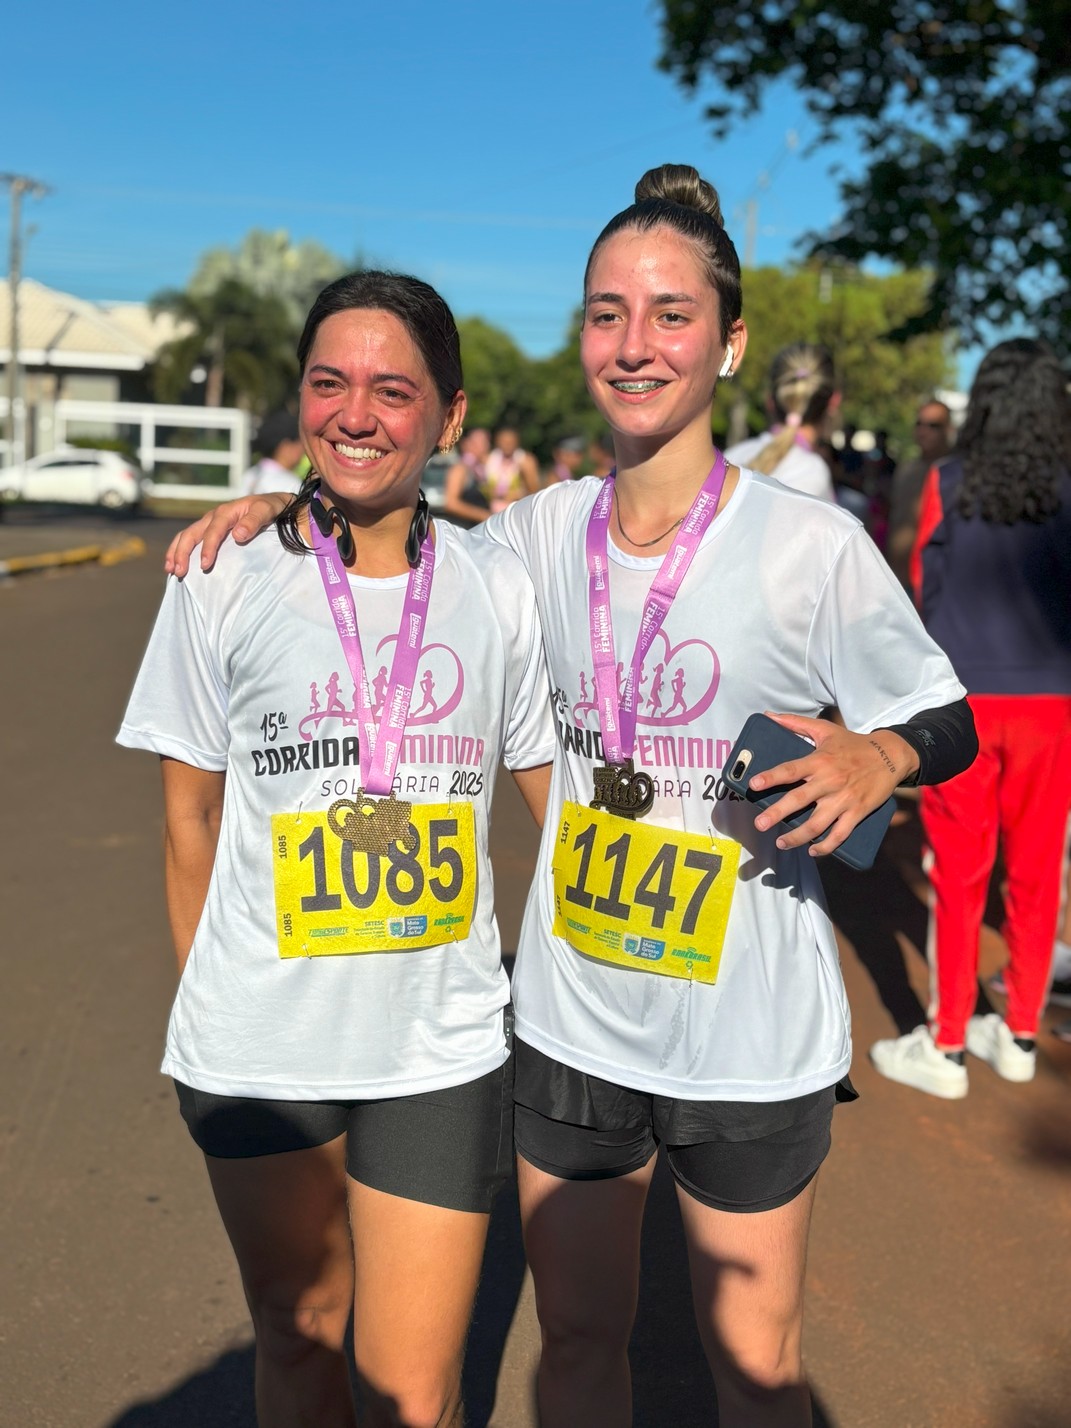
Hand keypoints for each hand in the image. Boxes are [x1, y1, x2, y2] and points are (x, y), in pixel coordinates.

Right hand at [164, 494, 290, 576]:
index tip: (205, 565)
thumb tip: (238, 535)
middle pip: (192, 533)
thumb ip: (253, 521)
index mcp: (226, 512)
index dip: (208, 548)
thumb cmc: (270, 508)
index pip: (213, 531)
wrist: (273, 503)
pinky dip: (180, 550)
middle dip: (183, 552)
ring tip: (171, 570)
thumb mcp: (266, 511)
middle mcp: (214, 516)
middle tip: (179, 572)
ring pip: (186, 535)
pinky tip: (176, 564)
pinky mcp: (210, 530)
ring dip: (176, 552)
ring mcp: (210, 523)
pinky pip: (191, 539)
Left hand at [748, 711, 918, 856]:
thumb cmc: (852, 743)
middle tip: (759, 825)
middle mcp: (830, 781)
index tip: (753, 785)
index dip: (771, 777)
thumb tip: (769, 716)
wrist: (890, 755)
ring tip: (780, 843)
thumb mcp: (825, 729)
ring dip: (797, 837)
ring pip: (817, 823)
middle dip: (777, 813)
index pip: (791, 769)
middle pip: (799, 800)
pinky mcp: (858, 812)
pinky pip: (840, 834)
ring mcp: (844, 799)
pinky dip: (826, 846)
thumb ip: (795, 723)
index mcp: (819, 760)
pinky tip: (812, 850)